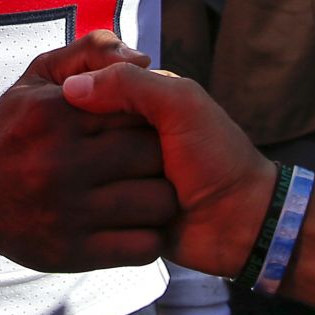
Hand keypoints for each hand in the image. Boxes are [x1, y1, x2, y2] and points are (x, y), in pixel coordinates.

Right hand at [0, 31, 178, 270]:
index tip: (145, 121)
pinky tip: (137, 222)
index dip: (150, 114)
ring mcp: (66, 213)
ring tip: (148, 188)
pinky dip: (150, 236)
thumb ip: (92, 51)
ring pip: (157, 202)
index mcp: (53, 114)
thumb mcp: (42, 75)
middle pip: (152, 154)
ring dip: (162, 196)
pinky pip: (143, 246)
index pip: (136, 108)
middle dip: (162, 153)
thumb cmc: (19, 127)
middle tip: (154, 157)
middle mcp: (58, 163)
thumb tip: (143, 60)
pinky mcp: (72, 254)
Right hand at [59, 63, 276, 278]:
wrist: (244, 219)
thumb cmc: (217, 154)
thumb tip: (71, 88)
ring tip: (168, 193)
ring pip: (96, 192)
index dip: (111, 117)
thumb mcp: (181, 103)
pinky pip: (103, 227)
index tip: (144, 129)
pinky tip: (154, 221)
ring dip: (137, 197)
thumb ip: (129, 83)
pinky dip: (131, 228)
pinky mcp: (113, 231)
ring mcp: (113, 192)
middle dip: (131, 160)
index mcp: (131, 111)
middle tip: (168, 163)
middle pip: (92, 150)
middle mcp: (116, 149)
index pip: (91, 106)